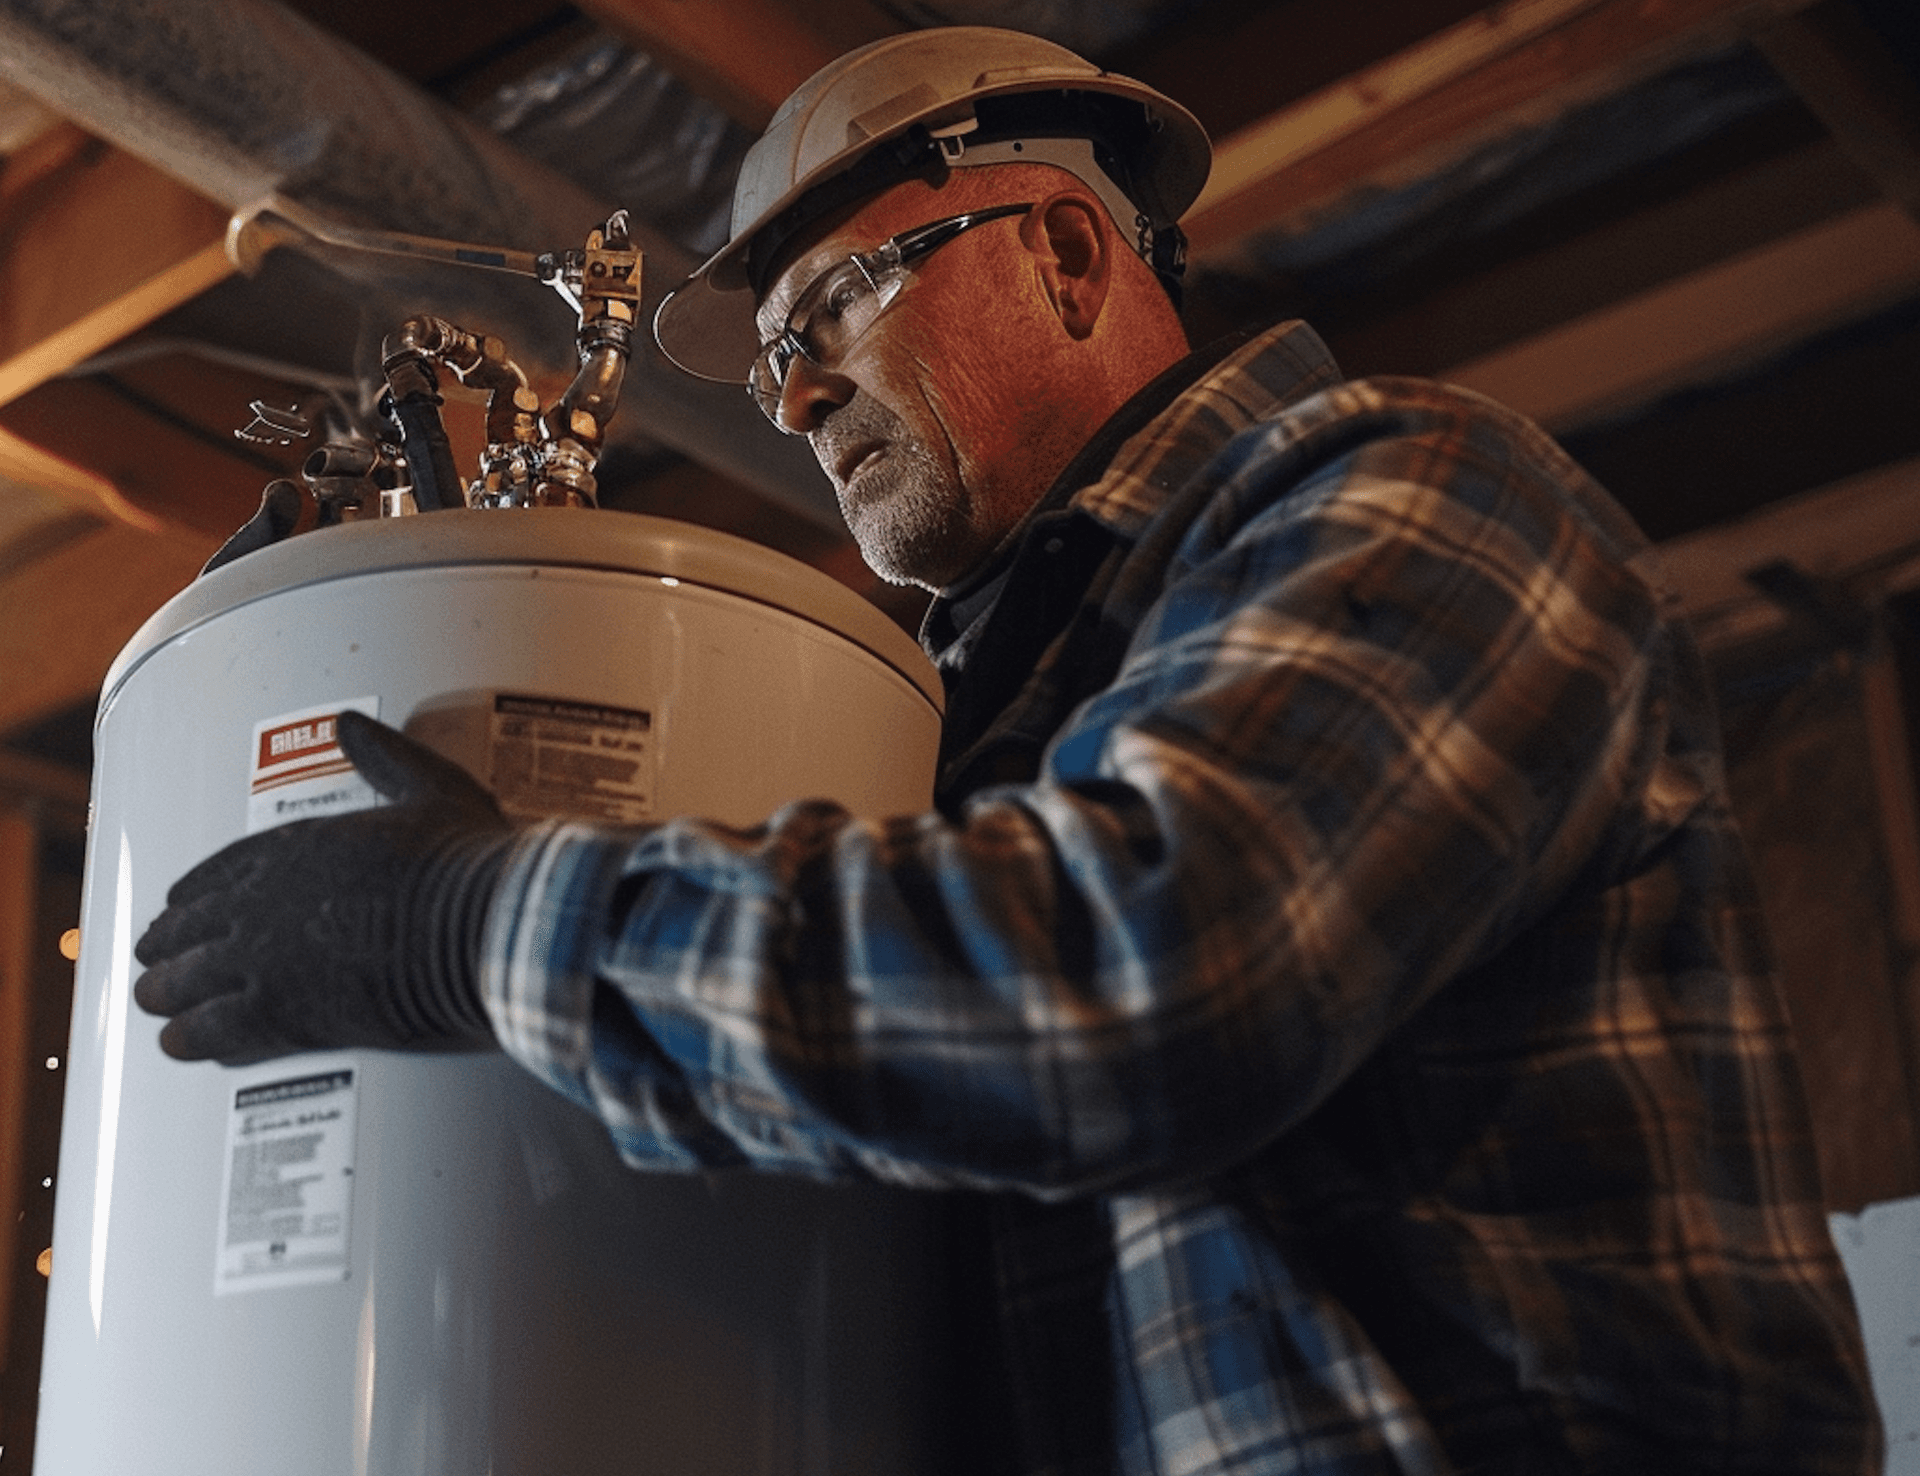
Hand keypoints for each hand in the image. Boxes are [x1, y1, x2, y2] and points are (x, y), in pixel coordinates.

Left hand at [134, 710, 513, 1064]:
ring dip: (168, 994)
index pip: (222, 869)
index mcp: (300, 846)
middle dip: (168, 946)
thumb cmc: (467, 863)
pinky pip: (212, 1029)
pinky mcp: (281, 1012)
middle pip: (191, 927)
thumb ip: (386, 758)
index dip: (195, 892)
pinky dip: (192, 1037)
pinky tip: (181, 1043)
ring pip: (187, 980)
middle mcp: (268, 899)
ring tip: (158, 1006)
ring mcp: (267, 956)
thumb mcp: (431, 790)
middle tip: (154, 959)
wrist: (483, 927)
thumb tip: (350, 724)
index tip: (178, 905)